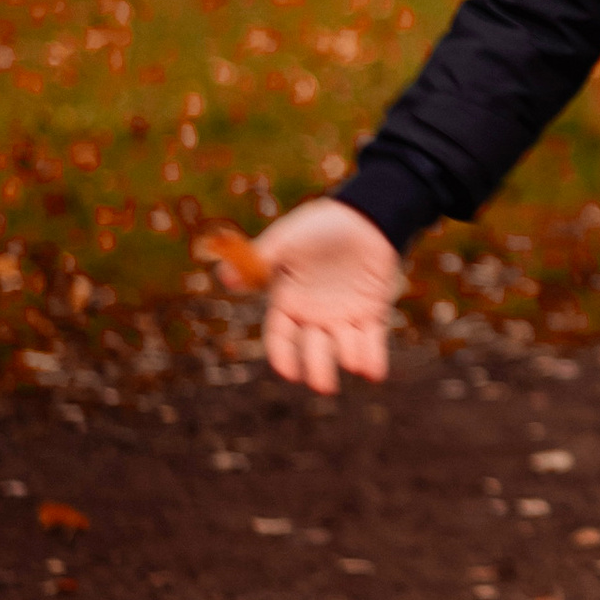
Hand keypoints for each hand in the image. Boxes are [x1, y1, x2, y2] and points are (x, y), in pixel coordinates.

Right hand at [258, 197, 403, 394]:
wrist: (363, 214)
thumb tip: (224, 276)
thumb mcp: (287, 240)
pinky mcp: (371, 312)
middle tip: (325, 386)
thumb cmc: (318, 226)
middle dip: (318, 369)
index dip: (283, 356)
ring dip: (349, 358)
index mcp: (288, 302)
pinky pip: (372, 340)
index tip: (290, 373)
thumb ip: (261, 260)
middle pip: (312, 351)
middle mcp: (314, 315)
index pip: (280, 337)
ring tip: (355, 363)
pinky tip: (375, 373)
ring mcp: (343, 316)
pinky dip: (374, 358)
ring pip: (344, 348)